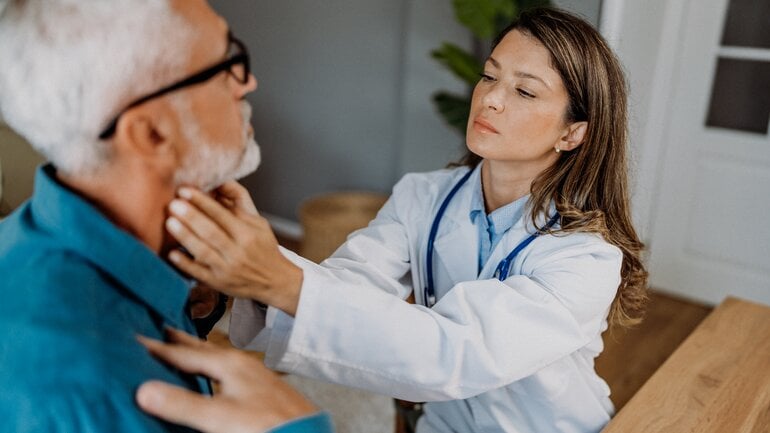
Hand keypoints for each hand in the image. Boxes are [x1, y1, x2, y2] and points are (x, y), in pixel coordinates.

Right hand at [136, 328, 317, 432]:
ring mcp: (253, 375)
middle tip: (158, 331)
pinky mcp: (260, 389)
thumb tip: (143, 390)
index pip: (183, 353)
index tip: (135, 338)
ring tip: (181, 352)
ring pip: (215, 359)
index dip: (158, 348)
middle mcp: (241, 364)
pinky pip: (226, 370)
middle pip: (201, 350)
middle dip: (178, 342)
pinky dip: (210, 368)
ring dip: (195, 355)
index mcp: (229, 363)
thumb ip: (182, 404)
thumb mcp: (219, 417)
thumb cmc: (267, 424)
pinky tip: (212, 379)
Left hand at [165, 182, 302, 315]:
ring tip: (170, 222)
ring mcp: (227, 269)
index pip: (222, 215)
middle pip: (210, 232)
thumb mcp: (258, 221)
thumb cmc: (263, 247)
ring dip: (185, 236)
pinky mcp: (218, 283)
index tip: (185, 191)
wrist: (275, 281)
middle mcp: (238, 251)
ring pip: (203, 251)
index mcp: (247, 234)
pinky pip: (199, 273)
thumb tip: (221, 180)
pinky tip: (172, 253)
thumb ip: (239, 201)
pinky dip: (185, 263)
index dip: (202, 202)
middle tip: (173, 204)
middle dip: (190, 217)